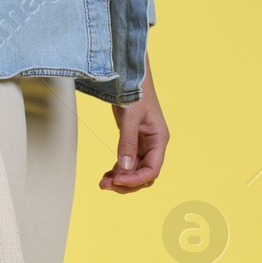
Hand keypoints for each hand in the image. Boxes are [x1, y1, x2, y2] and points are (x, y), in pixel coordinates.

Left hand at [99, 58, 167, 192]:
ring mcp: (143, 145)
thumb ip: (127, 142)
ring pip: (134, 171)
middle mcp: (154, 145)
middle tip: (105, 186)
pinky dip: (117, 170)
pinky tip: (106, 175)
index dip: (136, 179)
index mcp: (159, 139)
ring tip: (102, 183)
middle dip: (126, 183)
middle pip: (144, 175)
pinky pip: (127, 163)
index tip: (118, 181)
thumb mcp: (130, 117)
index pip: (152, 170)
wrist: (130, 76)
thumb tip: (124, 167)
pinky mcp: (133, 142)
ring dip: (120, 179)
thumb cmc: (136, 91)